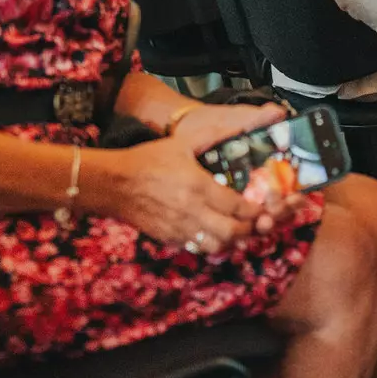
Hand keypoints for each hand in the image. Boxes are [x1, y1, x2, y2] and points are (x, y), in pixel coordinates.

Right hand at [103, 123, 275, 252]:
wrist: (114, 183)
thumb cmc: (148, 160)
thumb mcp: (182, 142)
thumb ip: (212, 137)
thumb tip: (240, 128)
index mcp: (198, 186)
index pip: (237, 206)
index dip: (255, 210)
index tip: (262, 207)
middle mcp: (191, 211)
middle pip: (231, 232)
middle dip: (248, 230)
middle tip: (253, 222)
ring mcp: (179, 228)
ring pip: (216, 246)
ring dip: (231, 241)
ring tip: (236, 230)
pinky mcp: (169, 239)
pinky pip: (197, 249)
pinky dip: (210, 245)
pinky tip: (213, 234)